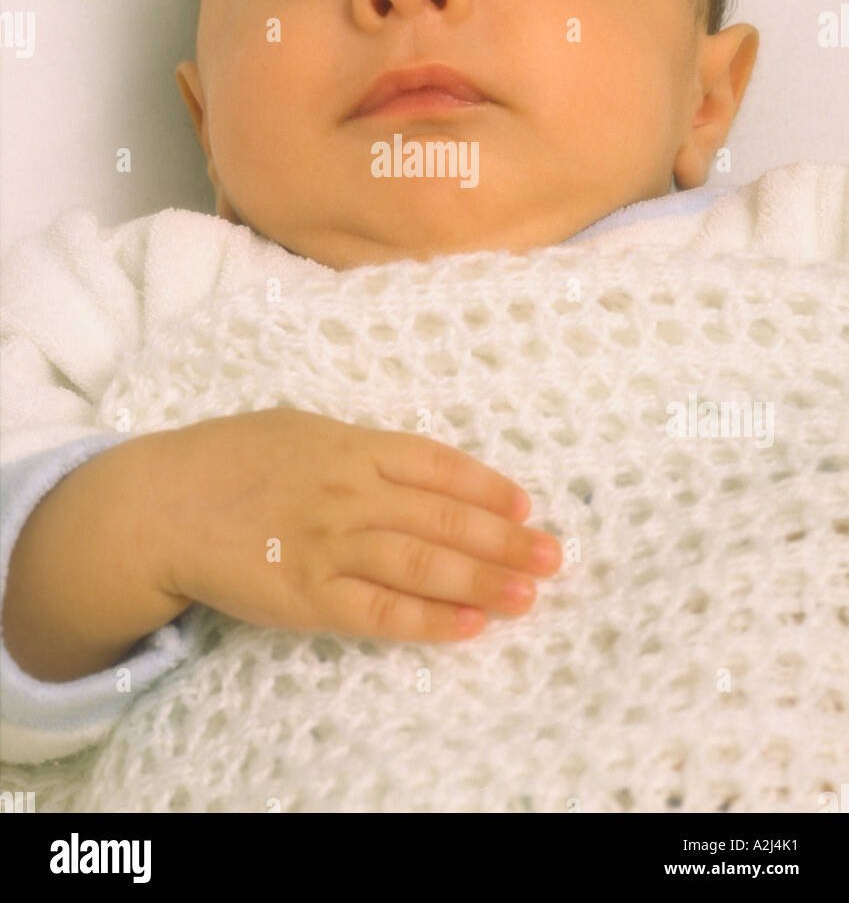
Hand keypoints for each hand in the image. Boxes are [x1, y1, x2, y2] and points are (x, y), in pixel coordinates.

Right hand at [145, 407, 561, 642]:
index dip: (487, 485)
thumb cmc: (232, 458)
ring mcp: (330, 545)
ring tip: (530, 593)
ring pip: (423, 562)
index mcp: (350, 444)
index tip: (526, 504)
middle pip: (443, 516)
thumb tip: (413, 464)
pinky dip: (429, 619)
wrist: (163, 503)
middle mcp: (349, 492)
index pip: (436, 464)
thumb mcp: (301, 427)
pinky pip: (380, 609)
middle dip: (504, 538)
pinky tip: (472, 626)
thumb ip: (358, 446)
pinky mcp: (308, 595)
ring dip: (483, 579)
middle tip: (552, 556)